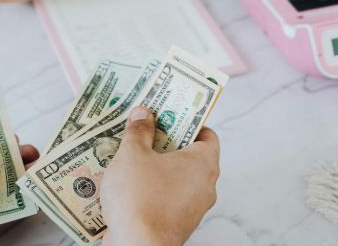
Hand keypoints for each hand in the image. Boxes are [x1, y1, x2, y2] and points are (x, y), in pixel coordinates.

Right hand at [101, 107, 220, 245]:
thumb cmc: (140, 198)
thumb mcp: (133, 155)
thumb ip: (139, 132)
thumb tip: (143, 114)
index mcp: (203, 162)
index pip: (207, 134)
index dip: (188, 122)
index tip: (169, 114)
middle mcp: (205, 186)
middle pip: (190, 155)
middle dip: (166, 143)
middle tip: (145, 130)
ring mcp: (193, 208)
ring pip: (177, 178)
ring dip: (157, 167)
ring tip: (132, 156)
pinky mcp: (177, 223)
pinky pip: (168, 199)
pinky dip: (153, 190)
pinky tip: (130, 184)